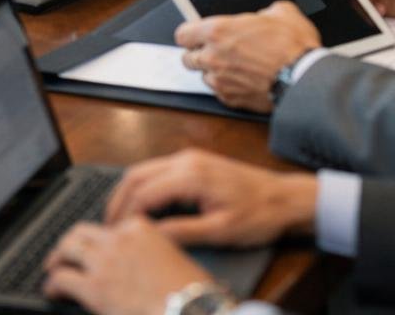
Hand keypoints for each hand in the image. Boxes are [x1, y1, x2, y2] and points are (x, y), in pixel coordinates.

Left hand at [43, 218, 214, 314]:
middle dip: (69, 244)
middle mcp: (118, 239)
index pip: (106, 227)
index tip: (93, 249)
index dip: (96, 240)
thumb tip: (139, 266)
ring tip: (53, 269)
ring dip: (57, 259)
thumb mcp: (174, 257)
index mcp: (139, 228)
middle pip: (80, 232)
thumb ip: (151, 252)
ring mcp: (104, 262)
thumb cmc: (191, 292)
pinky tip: (52, 291)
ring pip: (66, 249)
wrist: (190, 310)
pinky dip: (52, 285)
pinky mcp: (94, 287)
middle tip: (63, 255)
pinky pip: (61, 279)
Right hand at [105, 149, 317, 248]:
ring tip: (121, 219)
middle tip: (109, 226)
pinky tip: (143, 207)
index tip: (117, 234)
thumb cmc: (259, 215)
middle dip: (118, 201)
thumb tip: (150, 236)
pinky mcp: (194, 161)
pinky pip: (157, 170)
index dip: (125, 215)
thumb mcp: (221, 231)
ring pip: (144, 170)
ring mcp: (189, 157)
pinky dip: (143, 187)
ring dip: (128, 193)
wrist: (285, 198)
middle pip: (136, 175)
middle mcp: (186, 159)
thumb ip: (183, 232)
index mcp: (191, 174)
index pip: (143, 192)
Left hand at [175, 2, 320, 112]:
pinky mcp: (231, 100)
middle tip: (216, 52)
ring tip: (235, 68)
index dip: (191, 34)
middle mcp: (212, 57)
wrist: (304, 78)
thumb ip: (265, 12)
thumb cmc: (293, 47)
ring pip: (204, 78)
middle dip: (199, 54)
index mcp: (217, 31)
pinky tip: (244, 82)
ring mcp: (220, 81)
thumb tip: (266, 15)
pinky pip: (220, 93)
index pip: (182, 34)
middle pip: (187, 59)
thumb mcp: (282, 12)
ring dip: (214, 73)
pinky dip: (228, 88)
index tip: (198, 35)